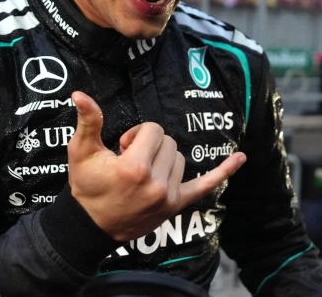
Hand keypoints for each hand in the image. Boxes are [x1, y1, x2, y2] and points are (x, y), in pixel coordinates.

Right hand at [67, 91, 245, 241]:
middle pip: (168, 142)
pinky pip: (205, 185)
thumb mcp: (81, 152)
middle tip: (129, 160)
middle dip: (150, 145)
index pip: (153, 130)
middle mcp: (156, 183)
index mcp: (134, 168)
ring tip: (142, 172)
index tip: (122, 148)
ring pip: (180, 158)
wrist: (90, 226)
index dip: (137, 134)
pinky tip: (241, 158)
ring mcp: (169, 196)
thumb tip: (80, 94)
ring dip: (164, 158)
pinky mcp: (177, 205)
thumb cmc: (86, 187)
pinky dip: (223, 171)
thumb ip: (88, 121)